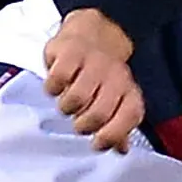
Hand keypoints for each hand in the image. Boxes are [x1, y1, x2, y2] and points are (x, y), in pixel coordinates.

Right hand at [43, 9, 142, 151]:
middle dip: (84, 124)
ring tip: (67, 103)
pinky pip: (58, 78)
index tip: (97, 143)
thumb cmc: (102, 75)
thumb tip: (121, 149)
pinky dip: (52, 87)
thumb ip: (118, 127)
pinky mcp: (70, 51)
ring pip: (76, 97)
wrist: (92, 33)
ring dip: (66, 107)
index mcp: (128, 90)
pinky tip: (56, 86)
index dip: (112, 135)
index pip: (129, 117)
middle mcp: (115, 76)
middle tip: (78, 122)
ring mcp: (93, 62)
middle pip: (98, 113)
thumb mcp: (115, 100)